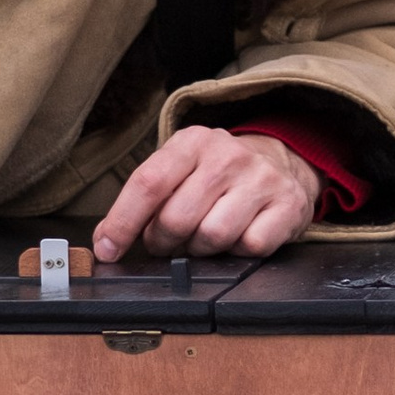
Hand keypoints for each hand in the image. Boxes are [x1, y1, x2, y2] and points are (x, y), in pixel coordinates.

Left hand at [92, 128, 322, 265]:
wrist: (283, 165)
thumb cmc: (220, 176)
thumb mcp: (181, 170)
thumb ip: (145, 199)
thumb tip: (106, 241)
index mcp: (193, 142)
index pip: (148, 183)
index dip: (123, 222)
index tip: (107, 249)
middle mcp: (227, 156)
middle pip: (177, 218)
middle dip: (165, 242)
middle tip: (168, 243)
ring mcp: (261, 179)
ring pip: (213, 236)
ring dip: (202, 250)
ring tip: (204, 239)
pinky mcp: (288, 205)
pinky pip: (250, 247)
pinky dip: (238, 252)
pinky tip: (238, 237)